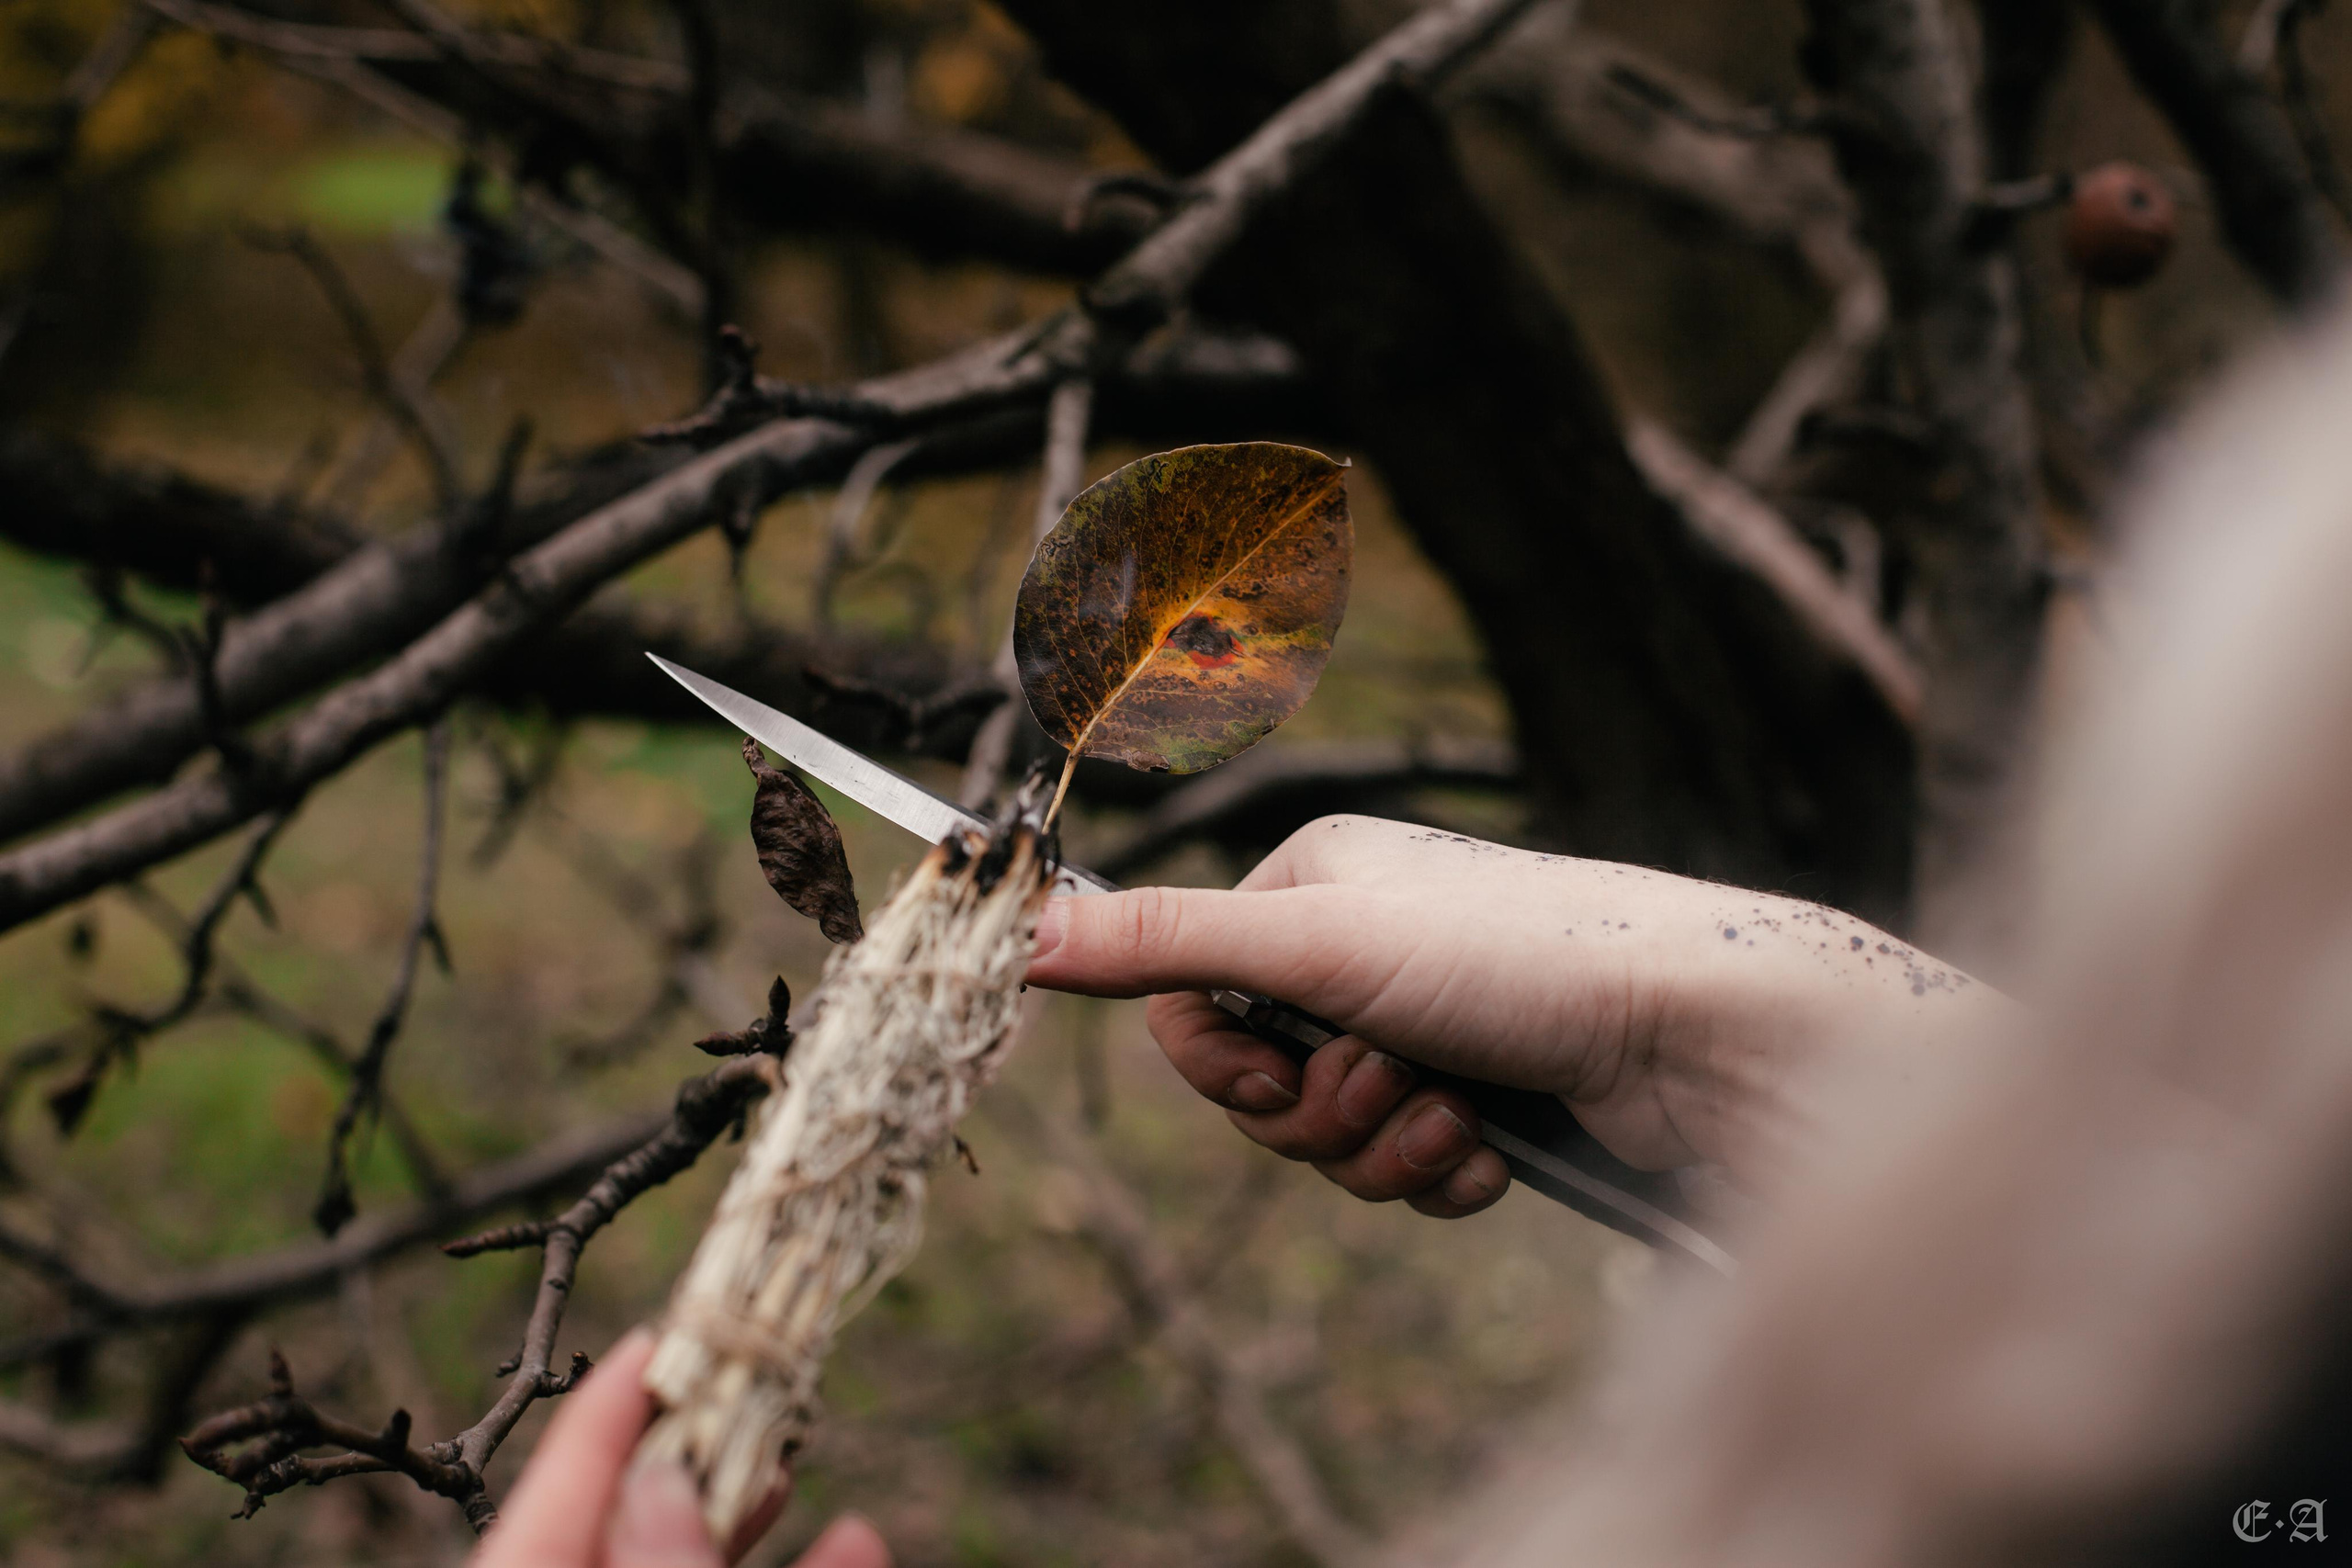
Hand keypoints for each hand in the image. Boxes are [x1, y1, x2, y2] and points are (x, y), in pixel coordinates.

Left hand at [470, 1328, 889, 1567]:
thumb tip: (663, 1480)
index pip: (557, 1490)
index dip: (603, 1409)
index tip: (651, 1333)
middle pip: (631, 1511)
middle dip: (694, 1443)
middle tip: (746, 1370)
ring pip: (692, 1557)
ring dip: (753, 1500)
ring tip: (798, 1444)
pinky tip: (858, 1538)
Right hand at [1026, 815, 1996, 1213]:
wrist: (1693, 1036)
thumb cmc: (1518, 959)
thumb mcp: (1318, 944)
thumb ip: (1163, 942)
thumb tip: (1014, 928)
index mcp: (1313, 882)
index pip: (1191, 997)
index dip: (1221, 1062)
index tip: (1275, 1069)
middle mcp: (1365, 942)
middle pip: (1259, 1077)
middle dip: (1318, 1110)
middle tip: (1389, 1082)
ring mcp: (1427, 1019)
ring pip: (1331, 1133)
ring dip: (1382, 1146)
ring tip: (1453, 1114)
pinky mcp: (1484, 1090)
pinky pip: (1403, 1166)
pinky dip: (1438, 1171)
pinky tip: (1493, 1145)